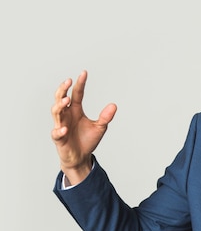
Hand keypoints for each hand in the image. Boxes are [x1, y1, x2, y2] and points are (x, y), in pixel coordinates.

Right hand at [50, 70, 116, 184]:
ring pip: (56, 112)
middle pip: (60, 98)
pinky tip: (65, 129)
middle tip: (68, 81)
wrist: (81, 157)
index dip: (80, 84)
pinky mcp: (59, 138)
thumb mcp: (100, 128)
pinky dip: (60, 130)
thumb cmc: (87, 140)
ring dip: (60, 105)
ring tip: (66, 100)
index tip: (84, 73)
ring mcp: (61, 126)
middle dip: (63, 90)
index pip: (76, 94)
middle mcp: (66, 116)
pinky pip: (57, 133)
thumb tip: (114, 105)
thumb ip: (105, 117)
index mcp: (75, 110)